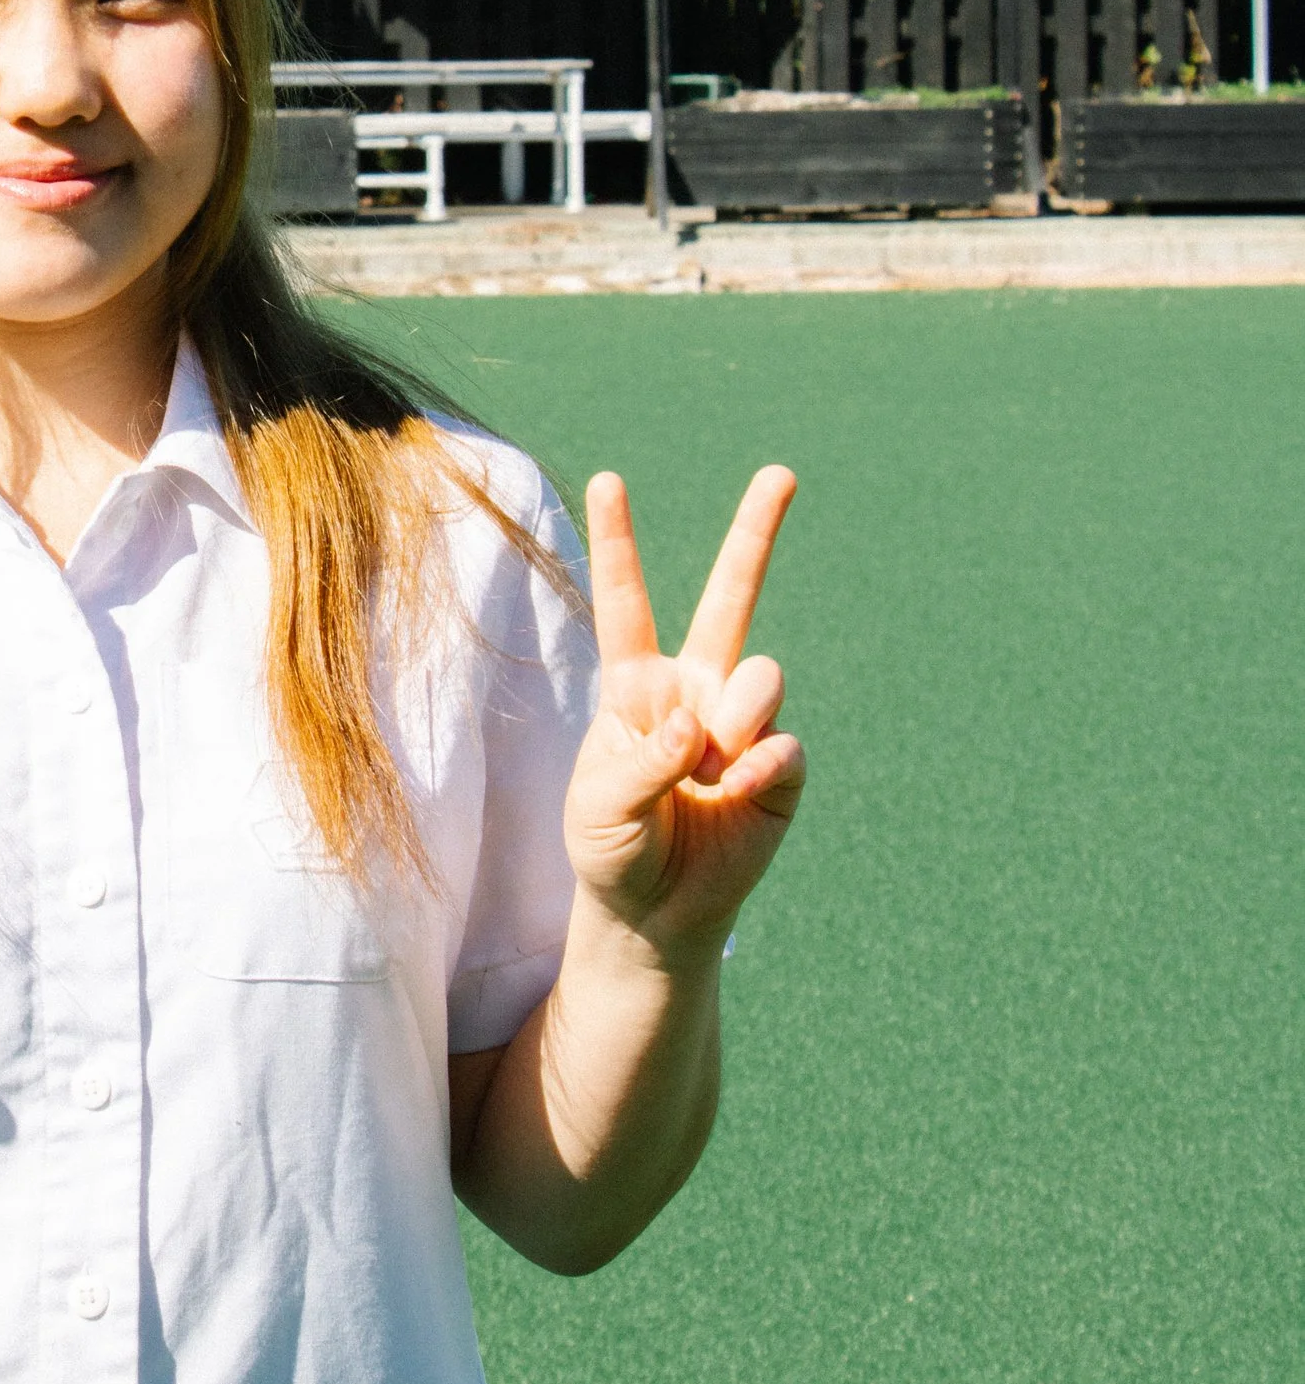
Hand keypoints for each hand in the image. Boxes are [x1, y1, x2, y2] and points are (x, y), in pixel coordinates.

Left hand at [564, 465, 805, 963]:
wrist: (652, 913)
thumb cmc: (611, 848)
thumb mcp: (600, 806)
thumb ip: (646, 760)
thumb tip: (703, 728)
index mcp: (636, 684)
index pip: (626, 602)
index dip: (618, 543)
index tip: (608, 479)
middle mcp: (695, 688)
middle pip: (732, 596)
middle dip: (757, 532)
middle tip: (781, 471)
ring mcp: (741, 724)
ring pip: (761, 678)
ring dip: (734, 722)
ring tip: (707, 773)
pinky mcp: (779, 767)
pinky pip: (783, 746)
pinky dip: (758, 770)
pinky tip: (735, 795)